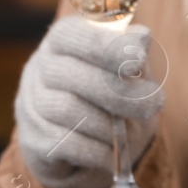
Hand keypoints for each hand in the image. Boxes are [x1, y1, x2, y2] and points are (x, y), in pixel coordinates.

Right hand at [14, 15, 165, 187]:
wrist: (80, 140)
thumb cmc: (106, 90)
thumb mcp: (123, 66)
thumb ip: (130, 51)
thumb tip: (140, 36)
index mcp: (60, 41)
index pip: (70, 35)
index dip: (103, 46)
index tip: (139, 59)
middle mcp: (39, 69)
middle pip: (74, 76)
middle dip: (121, 93)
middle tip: (155, 103)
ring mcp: (31, 104)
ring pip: (69, 111)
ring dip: (108, 125)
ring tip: (132, 132)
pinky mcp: (32, 139)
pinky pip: (63, 144)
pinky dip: (95, 150)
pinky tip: (112, 153)